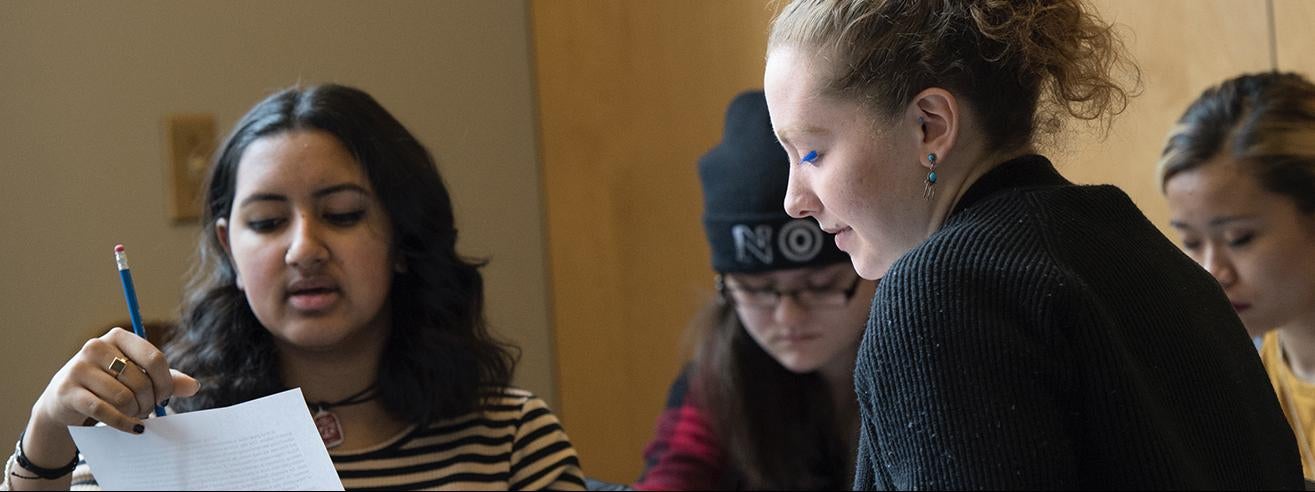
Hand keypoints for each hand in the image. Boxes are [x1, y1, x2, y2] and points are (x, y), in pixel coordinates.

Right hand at [28, 327, 199, 434]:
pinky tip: (133, 428)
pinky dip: (123, 423)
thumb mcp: (138, 376)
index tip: (165, 397)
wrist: (64, 400)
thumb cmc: (109, 384)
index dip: (165, 383)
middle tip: (146, 409)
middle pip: (140, 381)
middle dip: (149, 401)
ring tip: (135, 414)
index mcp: (118, 336)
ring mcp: (78, 368)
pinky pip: (104, 411)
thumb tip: (194, 386)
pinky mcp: (67, 391)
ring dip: (135, 412)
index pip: (154, 358)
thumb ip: (167, 379)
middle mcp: (96, 347)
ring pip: (123, 397)